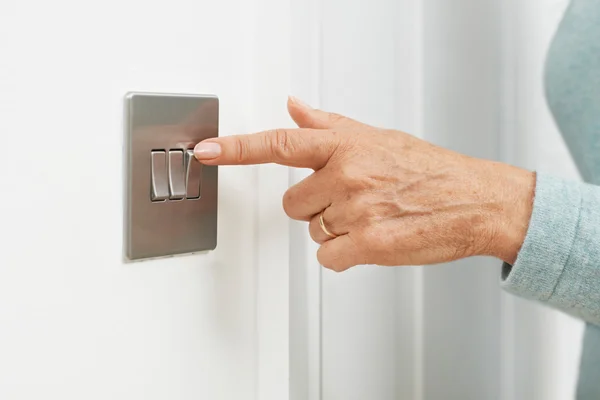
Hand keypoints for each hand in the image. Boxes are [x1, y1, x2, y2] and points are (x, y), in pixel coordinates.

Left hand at [194, 97, 534, 271]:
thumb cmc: (430, 169)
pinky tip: (374, 240)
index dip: (237, 148)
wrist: (475, 200)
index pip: (280, 143)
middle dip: (315, 206)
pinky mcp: (369, 244)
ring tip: (372, 217)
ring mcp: (357, 209)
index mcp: (346, 145)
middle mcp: (347, 173)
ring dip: (336, 231)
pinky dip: (346, 255)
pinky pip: (329, 258)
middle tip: (353, 201)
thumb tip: (294, 106)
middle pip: (292, 203)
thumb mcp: (378, 136)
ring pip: (313, 232)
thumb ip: (329, 125)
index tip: (207, 152)